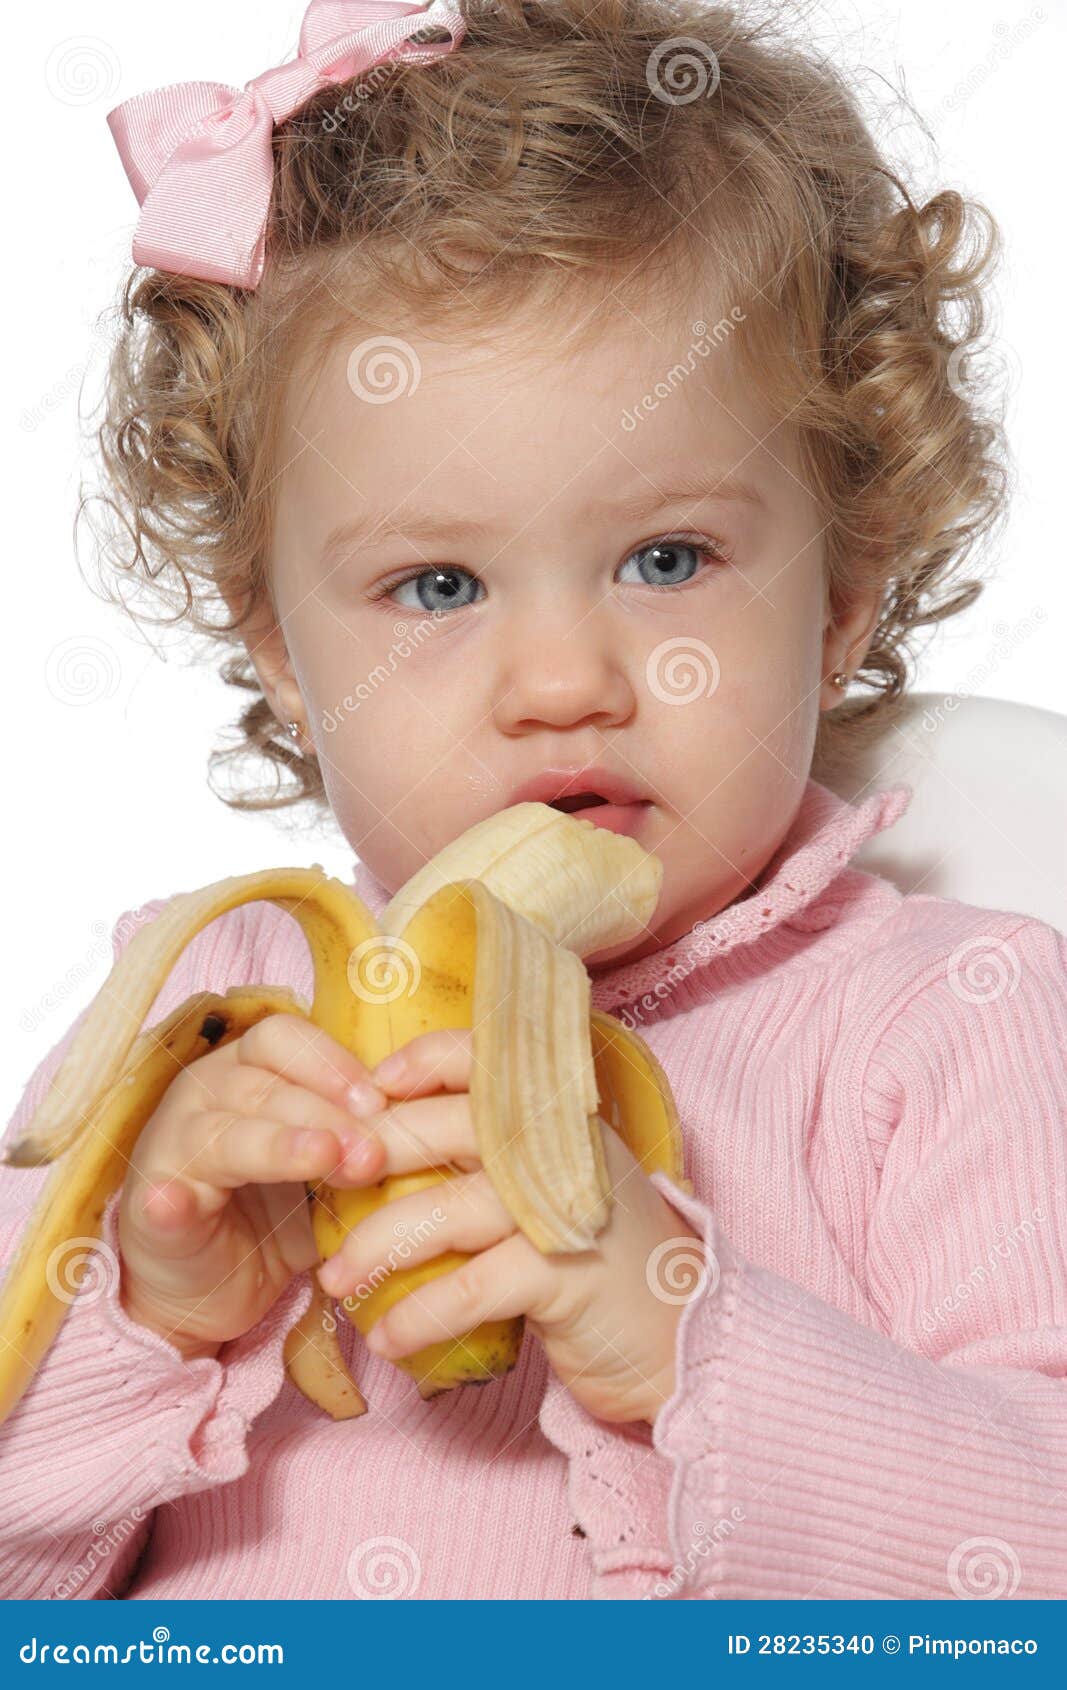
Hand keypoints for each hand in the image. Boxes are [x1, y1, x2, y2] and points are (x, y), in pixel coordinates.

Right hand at [117, 1014, 389, 1357]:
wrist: (214, 1283)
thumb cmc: (276, 1207)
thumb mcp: (327, 1166)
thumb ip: (361, 1139)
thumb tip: (430, 1128)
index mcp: (247, 1069)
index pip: (284, 1039)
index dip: (332, 1065)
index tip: (380, 1102)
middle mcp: (204, 1094)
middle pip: (262, 1084)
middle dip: (325, 1114)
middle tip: (372, 1152)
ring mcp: (172, 1148)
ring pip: (224, 1134)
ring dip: (278, 1145)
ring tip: (321, 1160)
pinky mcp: (151, 1209)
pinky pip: (161, 1198)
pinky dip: (170, 1199)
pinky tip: (179, 1201)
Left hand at [316, 1028, 707, 1425]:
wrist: (679, 1334)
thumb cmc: (596, 1256)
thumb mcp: (550, 1187)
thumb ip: (494, 1154)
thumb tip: (390, 1138)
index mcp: (554, 1116)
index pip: (481, 1058)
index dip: (419, 1063)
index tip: (368, 1091)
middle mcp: (561, 1148)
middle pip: (446, 1128)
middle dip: (371, 1159)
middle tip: (320, 1192)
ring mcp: (564, 1209)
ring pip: (448, 1209)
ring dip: (379, 1246)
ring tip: (337, 1282)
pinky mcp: (565, 1274)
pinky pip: (472, 1286)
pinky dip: (421, 1312)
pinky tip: (388, 1338)